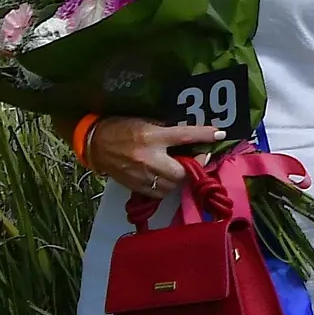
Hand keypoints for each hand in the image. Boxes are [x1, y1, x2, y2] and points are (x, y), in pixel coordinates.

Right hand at [83, 116, 222, 200]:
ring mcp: (142, 175)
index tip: (220, 133)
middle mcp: (148, 157)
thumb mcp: (145, 122)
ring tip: (177, 168)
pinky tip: (164, 177)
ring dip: (179, 178)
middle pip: (181, 171)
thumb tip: (189, 137)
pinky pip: (159, 192)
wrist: (94, 144)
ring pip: (172, 185)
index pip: (184, 136)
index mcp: (152, 136)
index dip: (204, 135)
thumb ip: (166, 130)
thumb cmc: (120, 127)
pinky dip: (166, 187)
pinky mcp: (136, 186)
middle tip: (195, 158)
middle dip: (192, 166)